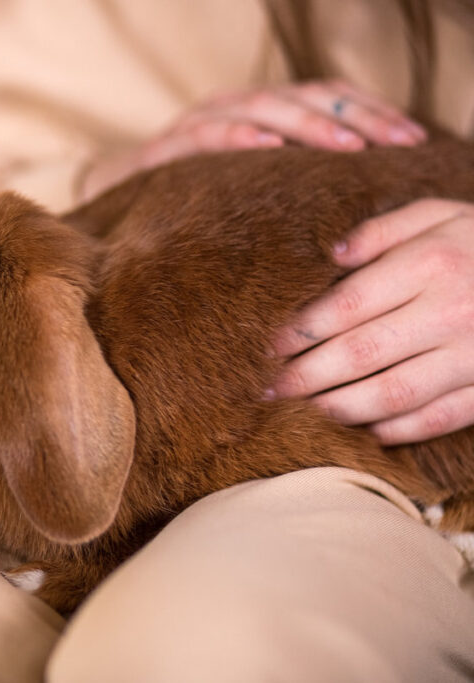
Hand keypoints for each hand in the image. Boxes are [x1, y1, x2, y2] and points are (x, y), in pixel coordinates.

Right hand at [76, 80, 425, 200]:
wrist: (108, 205)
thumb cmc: (188, 201)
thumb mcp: (247, 189)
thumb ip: (290, 182)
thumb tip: (357, 197)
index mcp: (259, 113)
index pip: (326, 97)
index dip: (371, 112)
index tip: (411, 141)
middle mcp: (232, 108)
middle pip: (303, 97)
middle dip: (353, 118)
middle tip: (391, 143)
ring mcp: (196, 124)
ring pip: (262, 108)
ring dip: (306, 124)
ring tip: (345, 145)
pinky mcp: (163, 150)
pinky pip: (204, 135)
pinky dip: (237, 136)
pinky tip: (267, 145)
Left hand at [270, 199, 473, 444]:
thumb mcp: (442, 213)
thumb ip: (382, 230)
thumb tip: (329, 256)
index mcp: (433, 263)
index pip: (348, 303)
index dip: (301, 329)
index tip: (268, 345)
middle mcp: (453, 311)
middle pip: (360, 353)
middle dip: (306, 375)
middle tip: (268, 388)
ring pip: (393, 393)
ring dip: (340, 407)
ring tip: (304, 411)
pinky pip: (439, 417)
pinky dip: (399, 428)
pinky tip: (367, 428)